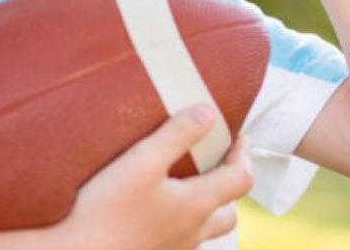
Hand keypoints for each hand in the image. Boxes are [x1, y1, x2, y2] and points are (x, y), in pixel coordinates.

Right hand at [51, 105, 253, 249]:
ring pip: (207, 230)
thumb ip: (177, 134)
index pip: (240, 179)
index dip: (243, 154)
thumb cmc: (106, 208)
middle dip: (229, 184)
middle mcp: (192, 232)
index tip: (238, 135)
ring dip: (208, 206)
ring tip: (187, 184)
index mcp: (196, 205)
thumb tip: (208, 113)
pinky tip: (158, 210)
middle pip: (230, 211)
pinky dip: (182, 222)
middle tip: (216, 161)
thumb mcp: (142, 160)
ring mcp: (175, 249)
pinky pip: (182, 241)